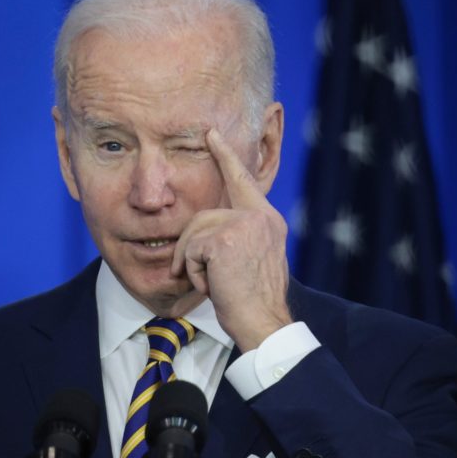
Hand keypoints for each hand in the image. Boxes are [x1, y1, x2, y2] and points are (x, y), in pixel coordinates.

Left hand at [170, 128, 292, 349]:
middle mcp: (260, 217)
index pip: (243, 180)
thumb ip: (238, 238)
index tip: (211, 134)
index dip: (225, 156)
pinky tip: (213, 286)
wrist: (264, 323)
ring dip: (191, 264)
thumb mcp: (252, 260)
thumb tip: (206, 233)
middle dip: (189, 247)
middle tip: (194, 275)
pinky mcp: (226, 239)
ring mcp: (244, 225)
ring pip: (193, 233)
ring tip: (211, 283)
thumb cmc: (254, 302)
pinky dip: (194, 274)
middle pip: (202, 215)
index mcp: (267, 220)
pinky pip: (191, 250)